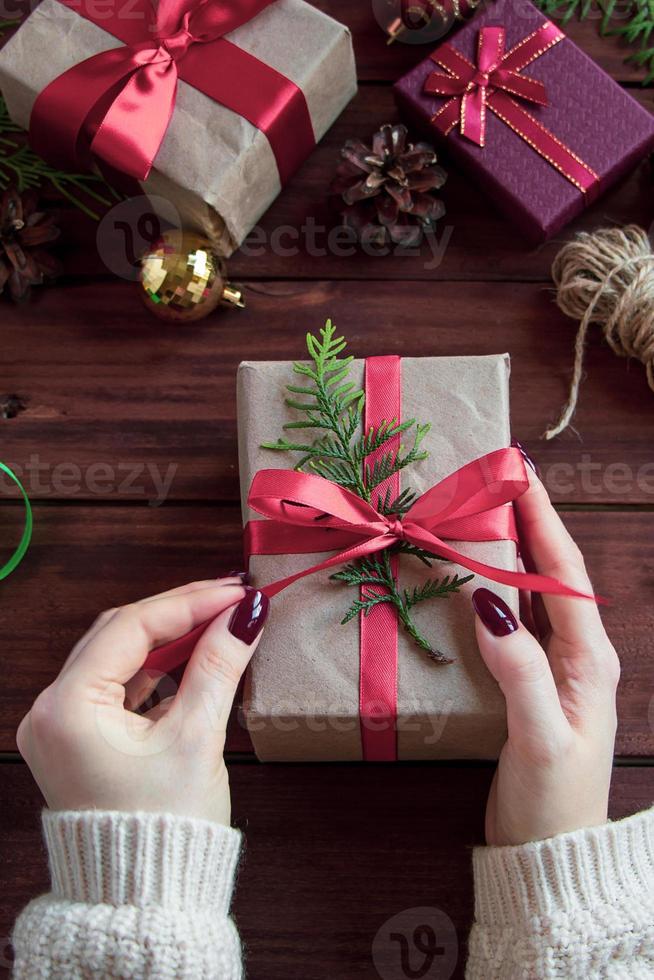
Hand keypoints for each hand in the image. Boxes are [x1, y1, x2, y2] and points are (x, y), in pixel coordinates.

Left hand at [16, 577, 268, 826]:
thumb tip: (246, 615)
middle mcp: (52, 711)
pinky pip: (117, 685)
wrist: (147, 900)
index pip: (131, 628)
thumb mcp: (197, 737)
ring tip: (219, 622)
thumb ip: (219, 665)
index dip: (190, 603)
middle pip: (119, 634)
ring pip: (118, 656)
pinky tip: (192, 658)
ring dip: (168, 638)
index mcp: (68, 708)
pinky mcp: (79, 738)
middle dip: (178, 613)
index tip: (236, 592)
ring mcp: (61, 726)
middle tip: (231, 598)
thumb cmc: (165, 828)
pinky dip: (155, 669)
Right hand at [473, 467, 619, 845]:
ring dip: (508, 548)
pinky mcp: (527, 682)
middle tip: (495, 477)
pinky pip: (510, 620)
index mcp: (589, 658)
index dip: (542, 519)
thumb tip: (487, 603)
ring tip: (482, 510)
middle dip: (526, 521)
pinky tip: (470, 575)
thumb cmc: (555, 799)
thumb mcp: (541, 737)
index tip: (519, 472)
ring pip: (529, 591)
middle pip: (549, 571)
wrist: (549, 853)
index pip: (563, 573)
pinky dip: (491, 587)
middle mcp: (576, 653)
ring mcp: (552, 667)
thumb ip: (521, 671)